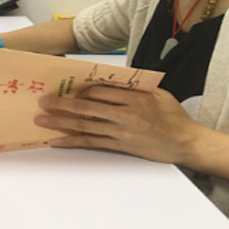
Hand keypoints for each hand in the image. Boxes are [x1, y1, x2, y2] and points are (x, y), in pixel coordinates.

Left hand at [34, 86, 204, 163]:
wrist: (185, 142)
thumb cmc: (173, 116)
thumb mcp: (158, 93)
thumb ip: (135, 87)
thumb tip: (111, 82)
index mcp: (135, 97)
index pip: (100, 90)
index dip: (81, 89)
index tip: (68, 88)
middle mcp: (126, 114)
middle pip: (87, 107)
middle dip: (62, 104)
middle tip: (44, 101)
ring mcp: (121, 132)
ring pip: (85, 125)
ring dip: (61, 122)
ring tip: (42, 119)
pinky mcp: (121, 146)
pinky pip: (91, 143)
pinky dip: (73, 141)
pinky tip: (58, 140)